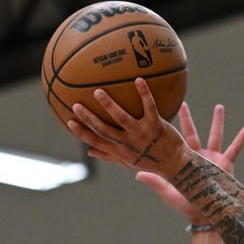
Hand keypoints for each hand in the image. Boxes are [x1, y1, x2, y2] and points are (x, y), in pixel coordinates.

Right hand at [67, 80, 186, 176]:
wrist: (176, 164)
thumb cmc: (151, 160)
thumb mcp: (128, 161)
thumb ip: (109, 155)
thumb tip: (89, 150)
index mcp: (120, 150)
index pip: (96, 141)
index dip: (82, 133)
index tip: (68, 122)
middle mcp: (127, 143)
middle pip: (104, 129)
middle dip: (89, 118)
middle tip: (76, 104)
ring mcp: (141, 134)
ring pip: (122, 118)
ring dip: (109, 105)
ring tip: (98, 92)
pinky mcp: (156, 125)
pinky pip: (149, 107)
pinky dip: (144, 93)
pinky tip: (138, 79)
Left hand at [136, 102, 243, 214]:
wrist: (205, 215)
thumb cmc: (185, 205)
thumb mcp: (168, 191)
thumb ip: (155, 180)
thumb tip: (137, 173)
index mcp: (185, 160)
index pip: (174, 141)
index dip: (169, 129)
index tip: (161, 118)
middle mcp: (198, 156)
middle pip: (192, 133)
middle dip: (188, 119)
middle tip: (183, 102)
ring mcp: (213, 159)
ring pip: (215, 135)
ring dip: (217, 121)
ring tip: (219, 106)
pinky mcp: (226, 164)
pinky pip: (235, 149)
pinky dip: (242, 139)